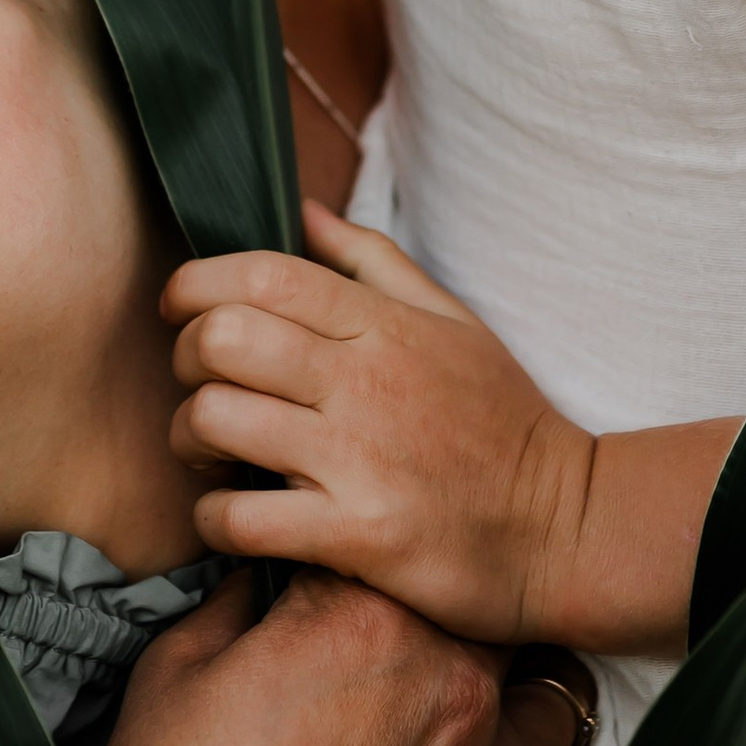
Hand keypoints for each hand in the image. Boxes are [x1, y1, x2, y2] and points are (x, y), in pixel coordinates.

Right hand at [91, 566, 588, 745]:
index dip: (369, 565)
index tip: (349, 590)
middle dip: (460, 616)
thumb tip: (257, 579)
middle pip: (495, 611)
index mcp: (368, 616)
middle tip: (417, 644)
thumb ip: (235, 604)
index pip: (398, 551)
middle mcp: (450, 683)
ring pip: (552, 697)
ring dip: (515, 694)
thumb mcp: (176, 670)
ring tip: (465, 717)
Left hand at [163, 204, 593, 644]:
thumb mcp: (452, 318)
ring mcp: (357, 460)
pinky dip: (214, 518)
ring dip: (188, 439)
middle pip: (221, 339)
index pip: (261, 274)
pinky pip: (242, 519)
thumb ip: (371, 261)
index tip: (180, 308)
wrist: (565, 527)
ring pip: (216, 422)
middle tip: (199, 383)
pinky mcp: (357, 535)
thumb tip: (304, 210)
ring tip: (209, 453)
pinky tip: (231, 515)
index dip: (196, 284)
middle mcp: (363, 382)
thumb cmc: (503, 420)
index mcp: (382, 325)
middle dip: (184, 358)